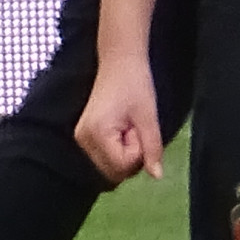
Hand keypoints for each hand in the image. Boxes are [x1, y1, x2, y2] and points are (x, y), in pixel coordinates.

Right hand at [75, 56, 166, 181]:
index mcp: (96, 134)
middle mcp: (83, 140)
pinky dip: (119, 149)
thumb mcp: (148, 117)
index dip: (138, 152)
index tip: (139, 128)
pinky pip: (106, 156)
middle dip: (132, 157)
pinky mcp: (86, 137)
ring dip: (126, 153)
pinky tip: (123, 129)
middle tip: (135, 128)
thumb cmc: (135, 84)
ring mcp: (82, 139)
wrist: (119, 62)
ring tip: (129, 127)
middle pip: (113, 171)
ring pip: (110, 166)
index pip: (122, 166)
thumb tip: (157, 176)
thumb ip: (152, 148)